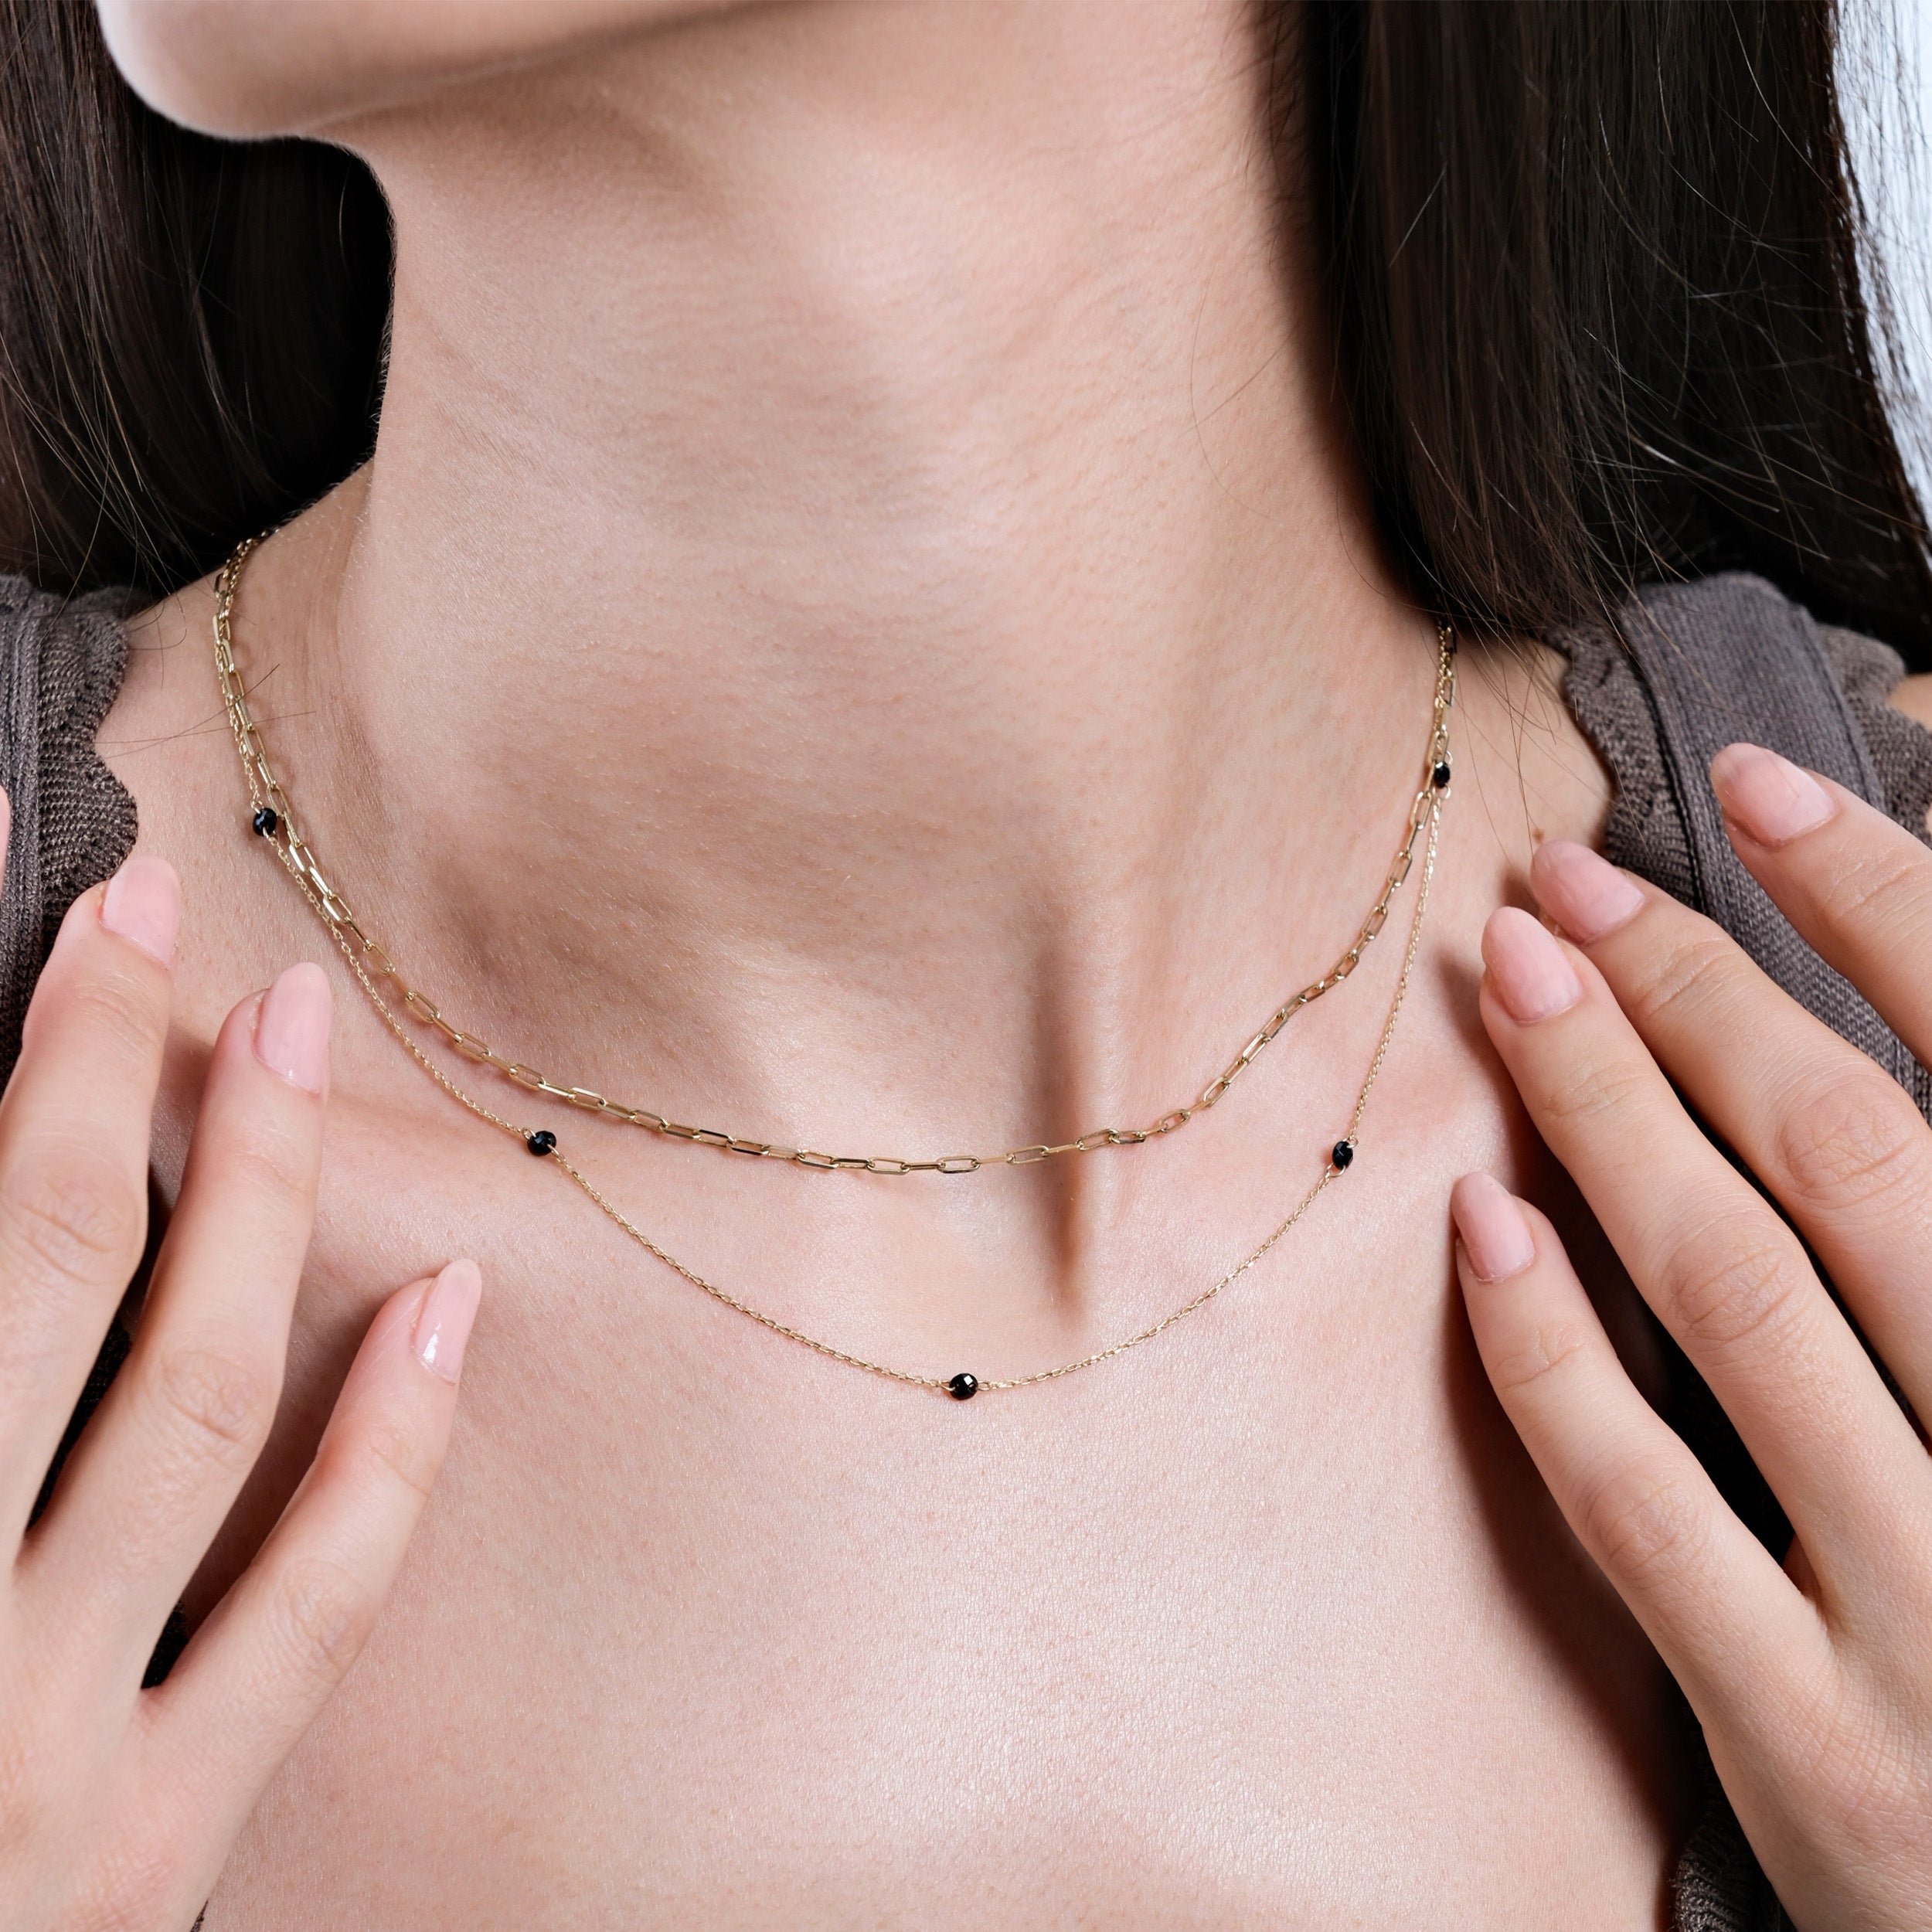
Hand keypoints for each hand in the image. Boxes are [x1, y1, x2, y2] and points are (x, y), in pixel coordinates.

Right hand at [0, 836, 481, 1930]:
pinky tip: (452, 1305)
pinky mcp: (149, 1861)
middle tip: (161, 927)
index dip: (28, 1070)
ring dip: (253, 1204)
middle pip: (42, 1280)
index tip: (75, 932)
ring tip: (298, 1042)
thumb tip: (10, 1260)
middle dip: (101, 1081)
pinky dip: (387, 1449)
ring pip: (189, 1406)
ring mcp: (48, 1755)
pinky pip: (305, 1618)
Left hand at [1453, 742, 1931, 1929]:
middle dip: (1704, 991)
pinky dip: (1551, 1353)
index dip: (1884, 904)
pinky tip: (1480, 1220)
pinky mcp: (1815, 1749)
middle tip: (1568, 880)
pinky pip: (1644, 1510)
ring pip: (1738, 1301)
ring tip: (1509, 978)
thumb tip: (1859, 1042)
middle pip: (1853, 1161)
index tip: (1757, 785)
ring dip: (1607, 1113)